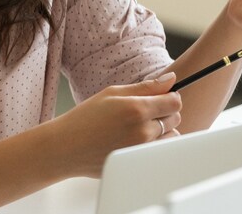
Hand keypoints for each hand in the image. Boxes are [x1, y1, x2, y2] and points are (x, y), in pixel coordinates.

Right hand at [51, 73, 181, 177]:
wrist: (66, 147)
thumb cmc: (85, 118)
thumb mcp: (112, 93)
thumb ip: (145, 86)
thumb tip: (171, 78)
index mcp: (136, 109)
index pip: (174, 101)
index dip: (170, 97)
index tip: (161, 97)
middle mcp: (143, 131)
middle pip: (175, 118)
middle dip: (165, 112)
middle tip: (143, 112)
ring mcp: (143, 150)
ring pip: (172, 135)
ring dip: (163, 129)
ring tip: (139, 127)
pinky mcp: (140, 162)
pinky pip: (162, 150)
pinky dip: (156, 143)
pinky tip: (137, 139)